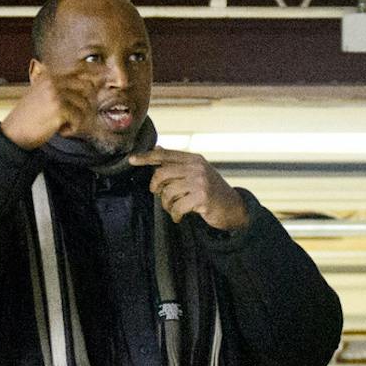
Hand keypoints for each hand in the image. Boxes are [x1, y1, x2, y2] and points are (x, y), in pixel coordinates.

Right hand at [1, 61, 99, 149]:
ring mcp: (56, 94)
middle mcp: (53, 82)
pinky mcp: (59, 109)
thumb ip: (60, 88)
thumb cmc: (28, 118)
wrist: (13, 134)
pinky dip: (72, 128)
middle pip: (86, 87)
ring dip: (76, 119)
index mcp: (49, 76)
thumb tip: (88, 86)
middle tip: (75, 115)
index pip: (79, 69)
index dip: (95, 72)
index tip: (107, 75)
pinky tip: (60, 130)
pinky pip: (79, 118)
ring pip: (84, 105)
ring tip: (61, 124)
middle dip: (86, 103)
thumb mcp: (41, 95)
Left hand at [128, 148, 248, 231]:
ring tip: (174, 209)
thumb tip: (157, 148)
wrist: (234, 208)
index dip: (146, 157)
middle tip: (161, 196)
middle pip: (161, 173)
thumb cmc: (212, 191)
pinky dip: (175, 214)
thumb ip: (178, 162)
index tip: (132, 160)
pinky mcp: (202, 197)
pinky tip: (179, 217)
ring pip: (167, 192)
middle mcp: (196, 167)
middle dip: (156, 188)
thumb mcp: (197, 172)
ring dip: (167, 205)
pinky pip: (177, 206)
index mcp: (193, 158)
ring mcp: (200, 181)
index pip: (164, 154)